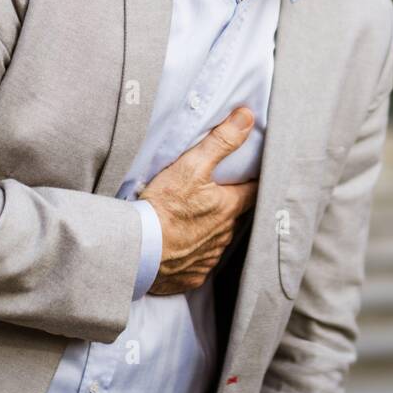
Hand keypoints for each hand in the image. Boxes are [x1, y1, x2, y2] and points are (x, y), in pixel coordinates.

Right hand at [139, 107, 258, 294]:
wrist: (137, 250)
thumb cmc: (164, 207)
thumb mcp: (192, 166)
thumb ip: (221, 141)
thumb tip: (247, 117)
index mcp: (228, 208)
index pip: (253, 191)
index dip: (254, 181)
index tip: (253, 174)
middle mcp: (224, 235)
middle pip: (234, 216)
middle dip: (229, 205)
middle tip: (217, 195)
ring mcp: (209, 257)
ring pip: (217, 239)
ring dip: (210, 230)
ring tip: (193, 220)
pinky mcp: (192, 275)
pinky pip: (199, 262)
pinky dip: (193, 253)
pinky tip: (181, 246)